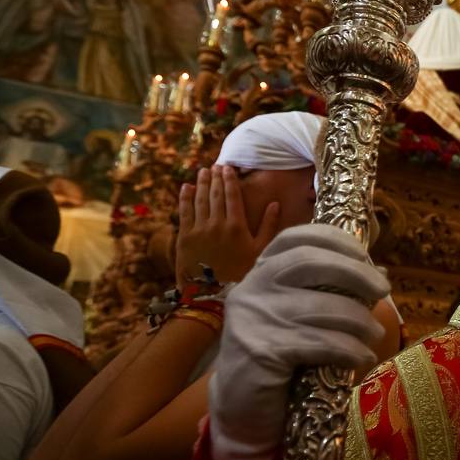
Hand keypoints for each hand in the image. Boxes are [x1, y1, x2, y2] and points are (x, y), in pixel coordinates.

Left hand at [175, 166, 280, 286]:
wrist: (212, 294)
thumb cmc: (241, 274)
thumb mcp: (260, 252)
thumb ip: (268, 227)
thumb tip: (274, 204)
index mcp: (236, 226)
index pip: (232, 196)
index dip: (230, 180)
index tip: (228, 168)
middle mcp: (217, 223)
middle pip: (215, 194)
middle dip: (215, 178)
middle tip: (215, 165)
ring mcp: (199, 229)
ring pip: (199, 200)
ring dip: (201, 183)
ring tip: (203, 172)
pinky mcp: (184, 237)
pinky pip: (184, 212)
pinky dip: (185, 198)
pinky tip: (186, 187)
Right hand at [208, 224, 389, 459]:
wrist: (243, 408)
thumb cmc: (282, 357)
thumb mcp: (301, 316)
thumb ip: (328, 291)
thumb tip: (379, 271)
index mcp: (261, 272)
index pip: (295, 238)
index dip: (334, 240)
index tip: (366, 255)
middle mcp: (252, 288)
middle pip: (310, 262)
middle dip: (355, 272)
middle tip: (384, 289)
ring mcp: (253, 318)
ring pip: (320, 306)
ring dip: (359, 319)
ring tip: (375, 334)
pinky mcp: (261, 350)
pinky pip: (319, 343)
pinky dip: (349, 349)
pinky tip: (362, 357)